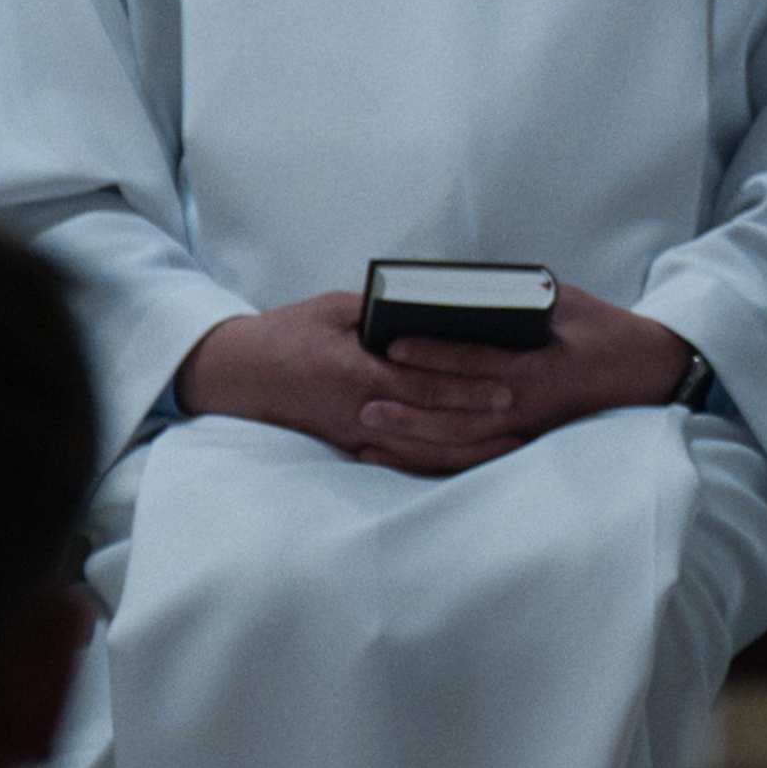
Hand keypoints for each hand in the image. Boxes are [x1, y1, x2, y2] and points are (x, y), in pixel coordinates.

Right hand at [185, 286, 696, 479]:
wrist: (237, 374)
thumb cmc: (288, 332)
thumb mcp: (335, 308)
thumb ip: (385, 310)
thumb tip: (435, 305)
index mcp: (356, 373)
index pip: (425, 385)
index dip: (469, 389)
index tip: (509, 386)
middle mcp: (360, 412)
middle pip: (434, 424)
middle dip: (483, 423)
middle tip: (529, 416)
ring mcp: (357, 435)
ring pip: (423, 452)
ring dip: (470, 450)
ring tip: (515, 441)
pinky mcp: (354, 446)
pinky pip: (405, 461)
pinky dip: (441, 462)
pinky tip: (472, 458)